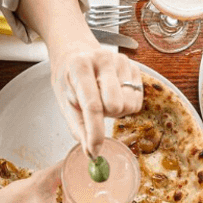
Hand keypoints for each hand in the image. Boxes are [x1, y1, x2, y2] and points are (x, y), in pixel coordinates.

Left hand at [16, 0, 143, 157]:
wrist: (76, 50)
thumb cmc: (69, 76)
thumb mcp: (64, 98)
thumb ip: (78, 125)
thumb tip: (91, 152)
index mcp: (80, 65)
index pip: (92, 104)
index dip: (95, 131)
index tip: (94, 151)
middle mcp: (103, 59)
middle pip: (115, 106)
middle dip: (105, 114)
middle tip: (94, 106)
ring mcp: (122, 61)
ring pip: (129, 105)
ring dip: (116, 110)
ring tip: (104, 99)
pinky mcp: (135, 67)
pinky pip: (137, 101)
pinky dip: (125, 104)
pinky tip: (114, 94)